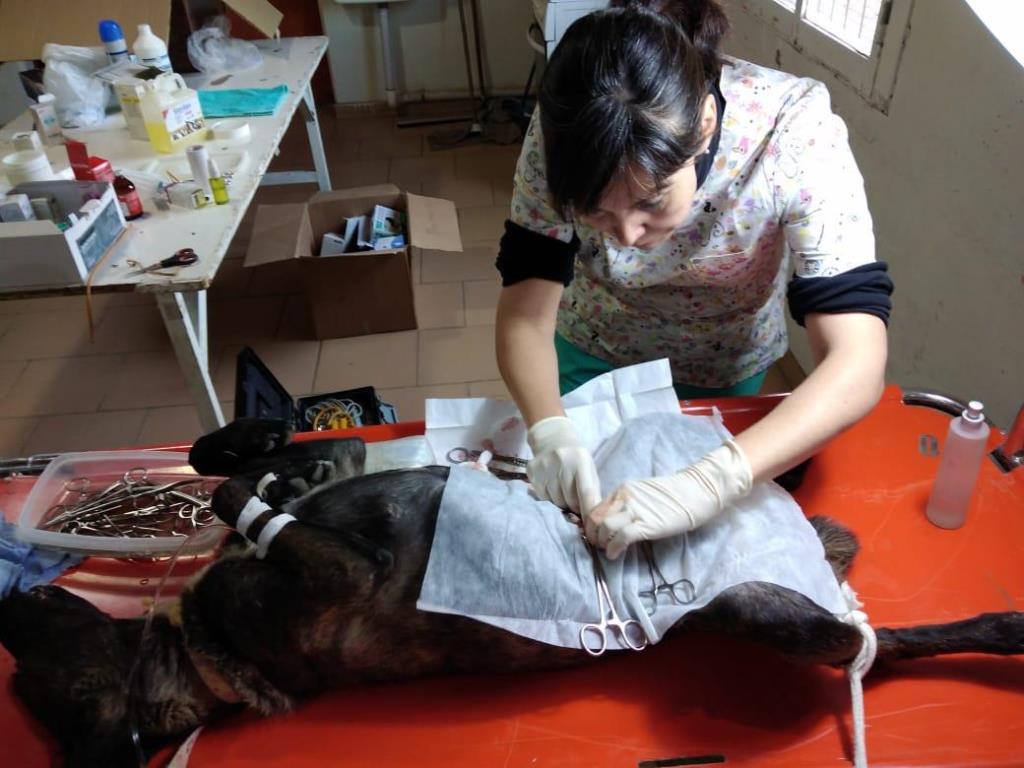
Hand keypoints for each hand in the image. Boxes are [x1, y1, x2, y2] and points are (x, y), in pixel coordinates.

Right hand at [526, 416, 601, 513]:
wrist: (552, 438)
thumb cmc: (576, 458)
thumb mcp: (589, 469)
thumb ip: (592, 491)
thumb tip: (593, 517)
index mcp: (580, 460)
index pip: (586, 492)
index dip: (589, 511)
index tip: (592, 526)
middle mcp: (561, 463)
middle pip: (569, 500)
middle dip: (575, 507)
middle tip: (577, 503)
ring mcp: (544, 467)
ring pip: (555, 501)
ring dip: (562, 503)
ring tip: (563, 492)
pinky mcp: (532, 472)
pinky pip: (543, 497)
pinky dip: (549, 498)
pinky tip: (552, 487)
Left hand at [585, 440, 752, 558]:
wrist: (696, 491)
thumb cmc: (672, 495)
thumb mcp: (642, 494)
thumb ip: (626, 504)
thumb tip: (613, 521)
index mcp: (622, 490)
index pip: (594, 507)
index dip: (590, 524)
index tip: (594, 535)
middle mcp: (625, 498)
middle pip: (595, 517)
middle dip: (592, 534)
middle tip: (597, 545)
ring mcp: (636, 511)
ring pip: (604, 526)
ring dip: (601, 542)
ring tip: (606, 550)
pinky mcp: (647, 525)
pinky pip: (621, 537)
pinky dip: (613, 548)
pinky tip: (615, 554)